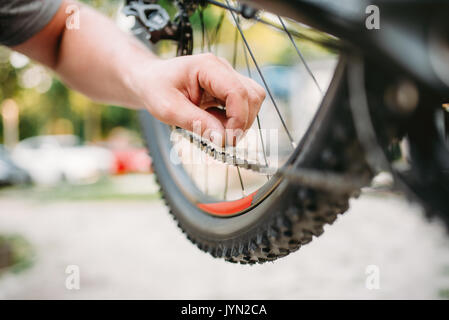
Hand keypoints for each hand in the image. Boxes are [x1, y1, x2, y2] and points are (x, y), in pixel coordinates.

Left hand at [133, 53, 265, 145]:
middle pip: (252, 96)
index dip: (238, 119)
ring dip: (240, 122)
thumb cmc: (155, 89)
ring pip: (252, 101)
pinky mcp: (228, 89)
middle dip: (242, 122)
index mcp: (208, 67)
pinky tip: (215, 123)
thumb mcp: (168, 109)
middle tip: (221, 140)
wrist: (150, 80)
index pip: (237, 92)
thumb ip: (197, 122)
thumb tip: (223, 139)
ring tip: (214, 130)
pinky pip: (243, 106)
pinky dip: (234, 121)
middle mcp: (223, 69)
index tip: (227, 140)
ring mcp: (228, 78)